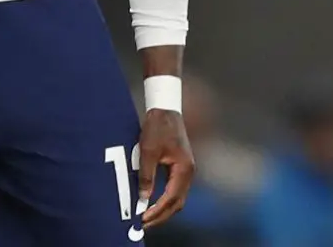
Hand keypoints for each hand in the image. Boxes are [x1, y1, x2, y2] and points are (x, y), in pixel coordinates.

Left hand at [138, 108, 195, 229]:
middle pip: (177, 203)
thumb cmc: (157, 127)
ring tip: (148, 217)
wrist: (165, 110)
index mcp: (184, 169)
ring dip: (164, 209)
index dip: (158, 210)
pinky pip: (175, 189)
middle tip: (144, 224)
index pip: (172, 198)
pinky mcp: (181, 168)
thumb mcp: (147, 151)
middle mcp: (188, 173)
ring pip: (177, 198)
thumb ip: (147, 175)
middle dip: (162, 215)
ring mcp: (186, 171)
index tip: (143, 218)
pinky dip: (165, 199)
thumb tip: (144, 197)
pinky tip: (153, 202)